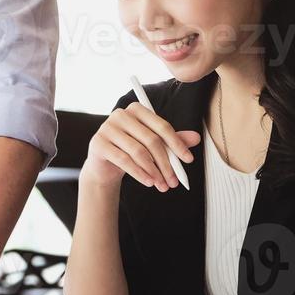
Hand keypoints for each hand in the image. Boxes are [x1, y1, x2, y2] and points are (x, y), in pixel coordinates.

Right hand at [80, 102, 199, 193]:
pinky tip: (148, 182)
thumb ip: (172, 140)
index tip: (188, 160)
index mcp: (137, 109)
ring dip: (153, 171)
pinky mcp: (98, 143)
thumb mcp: (153, 145)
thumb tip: (196, 138)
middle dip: (166, 163)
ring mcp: (107, 128)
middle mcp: (121, 114)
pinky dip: (139, 174)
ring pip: (138, 152)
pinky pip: (124, 160)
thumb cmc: (131, 150)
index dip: (177, 143)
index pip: (161, 126)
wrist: (105, 164)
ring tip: (161, 185)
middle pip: (151, 140)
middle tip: (174, 180)